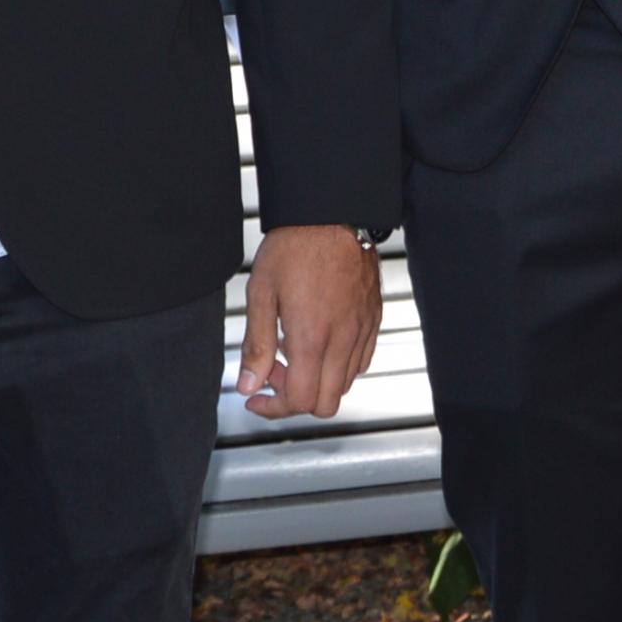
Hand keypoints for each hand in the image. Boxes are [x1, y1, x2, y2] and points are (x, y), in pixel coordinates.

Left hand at [240, 224, 384, 420]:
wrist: (332, 213)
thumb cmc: (295, 246)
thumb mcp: (261, 294)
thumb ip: (256, 346)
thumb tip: (248, 385)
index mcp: (311, 338)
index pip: (298, 401)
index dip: (273, 408)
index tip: (256, 397)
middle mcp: (342, 339)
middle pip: (326, 403)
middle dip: (295, 400)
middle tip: (274, 374)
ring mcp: (362, 330)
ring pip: (346, 384)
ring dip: (318, 382)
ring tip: (295, 354)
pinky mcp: (373, 318)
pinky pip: (362, 361)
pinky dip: (340, 366)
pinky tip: (320, 343)